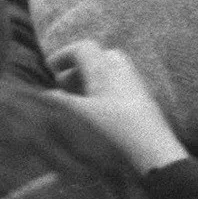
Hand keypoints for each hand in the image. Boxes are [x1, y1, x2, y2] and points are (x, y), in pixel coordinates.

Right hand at [47, 40, 186, 171]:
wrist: (152, 151)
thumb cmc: (111, 128)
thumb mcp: (79, 116)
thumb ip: (59, 102)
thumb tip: (45, 95)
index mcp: (103, 68)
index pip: (82, 47)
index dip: (63, 55)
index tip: (50, 69)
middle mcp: (120, 70)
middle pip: (98, 56)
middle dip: (79, 67)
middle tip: (64, 85)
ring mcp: (134, 83)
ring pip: (109, 71)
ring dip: (91, 80)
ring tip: (78, 99)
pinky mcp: (143, 99)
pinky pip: (119, 84)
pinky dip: (103, 90)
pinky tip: (97, 111)